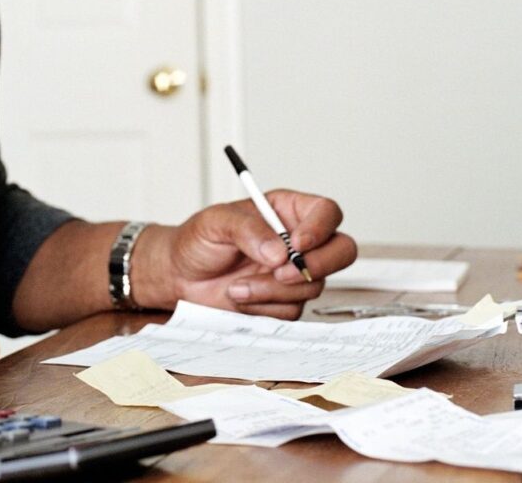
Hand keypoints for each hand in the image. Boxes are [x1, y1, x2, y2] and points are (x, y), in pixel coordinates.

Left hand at [140, 192, 355, 318]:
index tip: (296, 243)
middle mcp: (298, 241)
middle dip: (317, 265)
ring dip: (273, 290)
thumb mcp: (216, 222)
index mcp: (287, 211)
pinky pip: (292, 310)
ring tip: (238, 284)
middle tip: (282, 274)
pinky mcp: (285, 301)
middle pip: (342, 250)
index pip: (326, 212)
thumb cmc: (198, 241)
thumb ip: (248, 230)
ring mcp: (295, 274)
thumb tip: (279, 251)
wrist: (180, 277)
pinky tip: (240, 296)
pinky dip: (263, 306)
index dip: (321, 228)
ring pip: (314, 285)